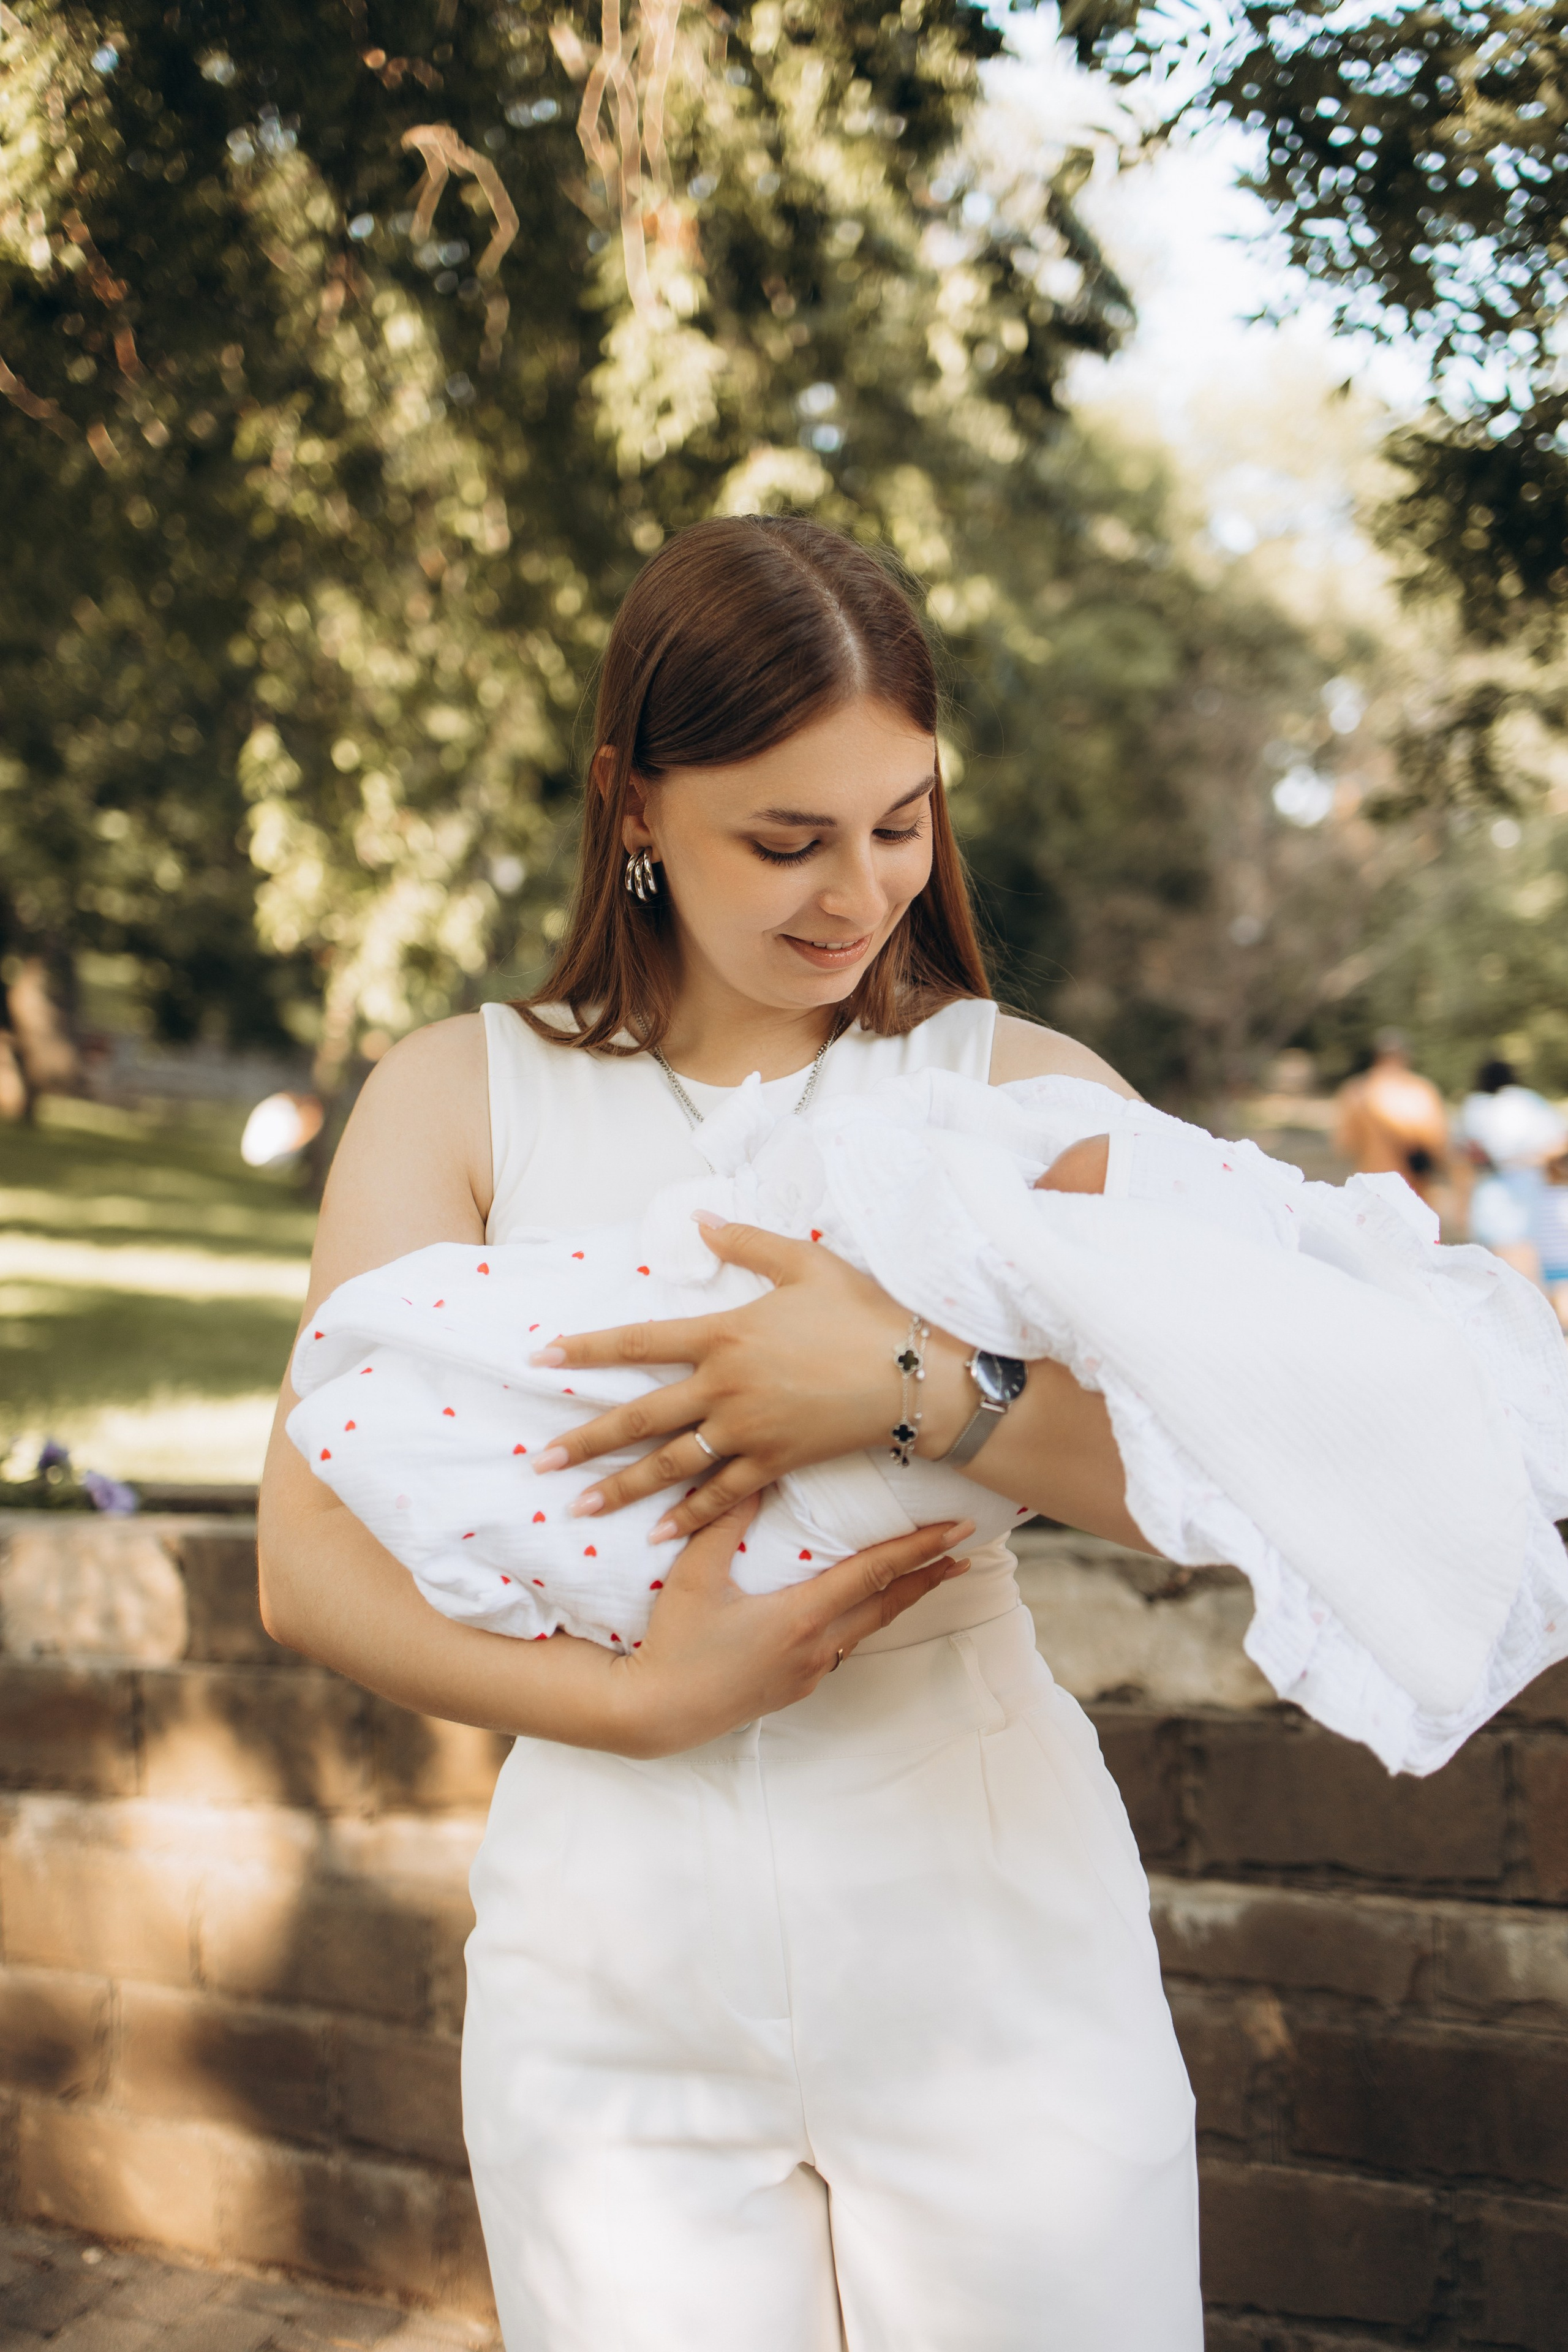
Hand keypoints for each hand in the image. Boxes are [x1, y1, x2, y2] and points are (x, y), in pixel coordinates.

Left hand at [530, 1217, 973, 1539]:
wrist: (914, 1376)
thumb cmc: (863, 1313)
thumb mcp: (805, 1262)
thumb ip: (746, 1242)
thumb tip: (699, 1220)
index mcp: (724, 1336)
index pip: (638, 1342)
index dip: (586, 1351)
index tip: (541, 1358)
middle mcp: (724, 1388)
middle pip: (640, 1418)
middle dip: (585, 1442)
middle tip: (538, 1463)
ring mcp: (747, 1432)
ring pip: (670, 1465)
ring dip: (621, 1489)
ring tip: (578, 1506)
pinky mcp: (775, 1463)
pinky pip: (720, 1495)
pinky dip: (687, 1516)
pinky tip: (656, 1532)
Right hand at [606, 1499, 974, 1756]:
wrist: (657, 1712)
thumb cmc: (674, 1642)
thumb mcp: (695, 1575)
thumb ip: (725, 1522)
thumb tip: (753, 1477)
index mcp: (802, 1616)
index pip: (875, 1573)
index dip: (918, 1550)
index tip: (956, 1534)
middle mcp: (817, 1646)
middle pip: (887, 1604)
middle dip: (926, 1576)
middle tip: (962, 1554)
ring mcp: (807, 1672)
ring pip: (866, 1628)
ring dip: (896, 1601)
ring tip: (921, 1579)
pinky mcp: (793, 1688)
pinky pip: (839, 1648)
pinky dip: (860, 1623)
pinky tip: (854, 1612)